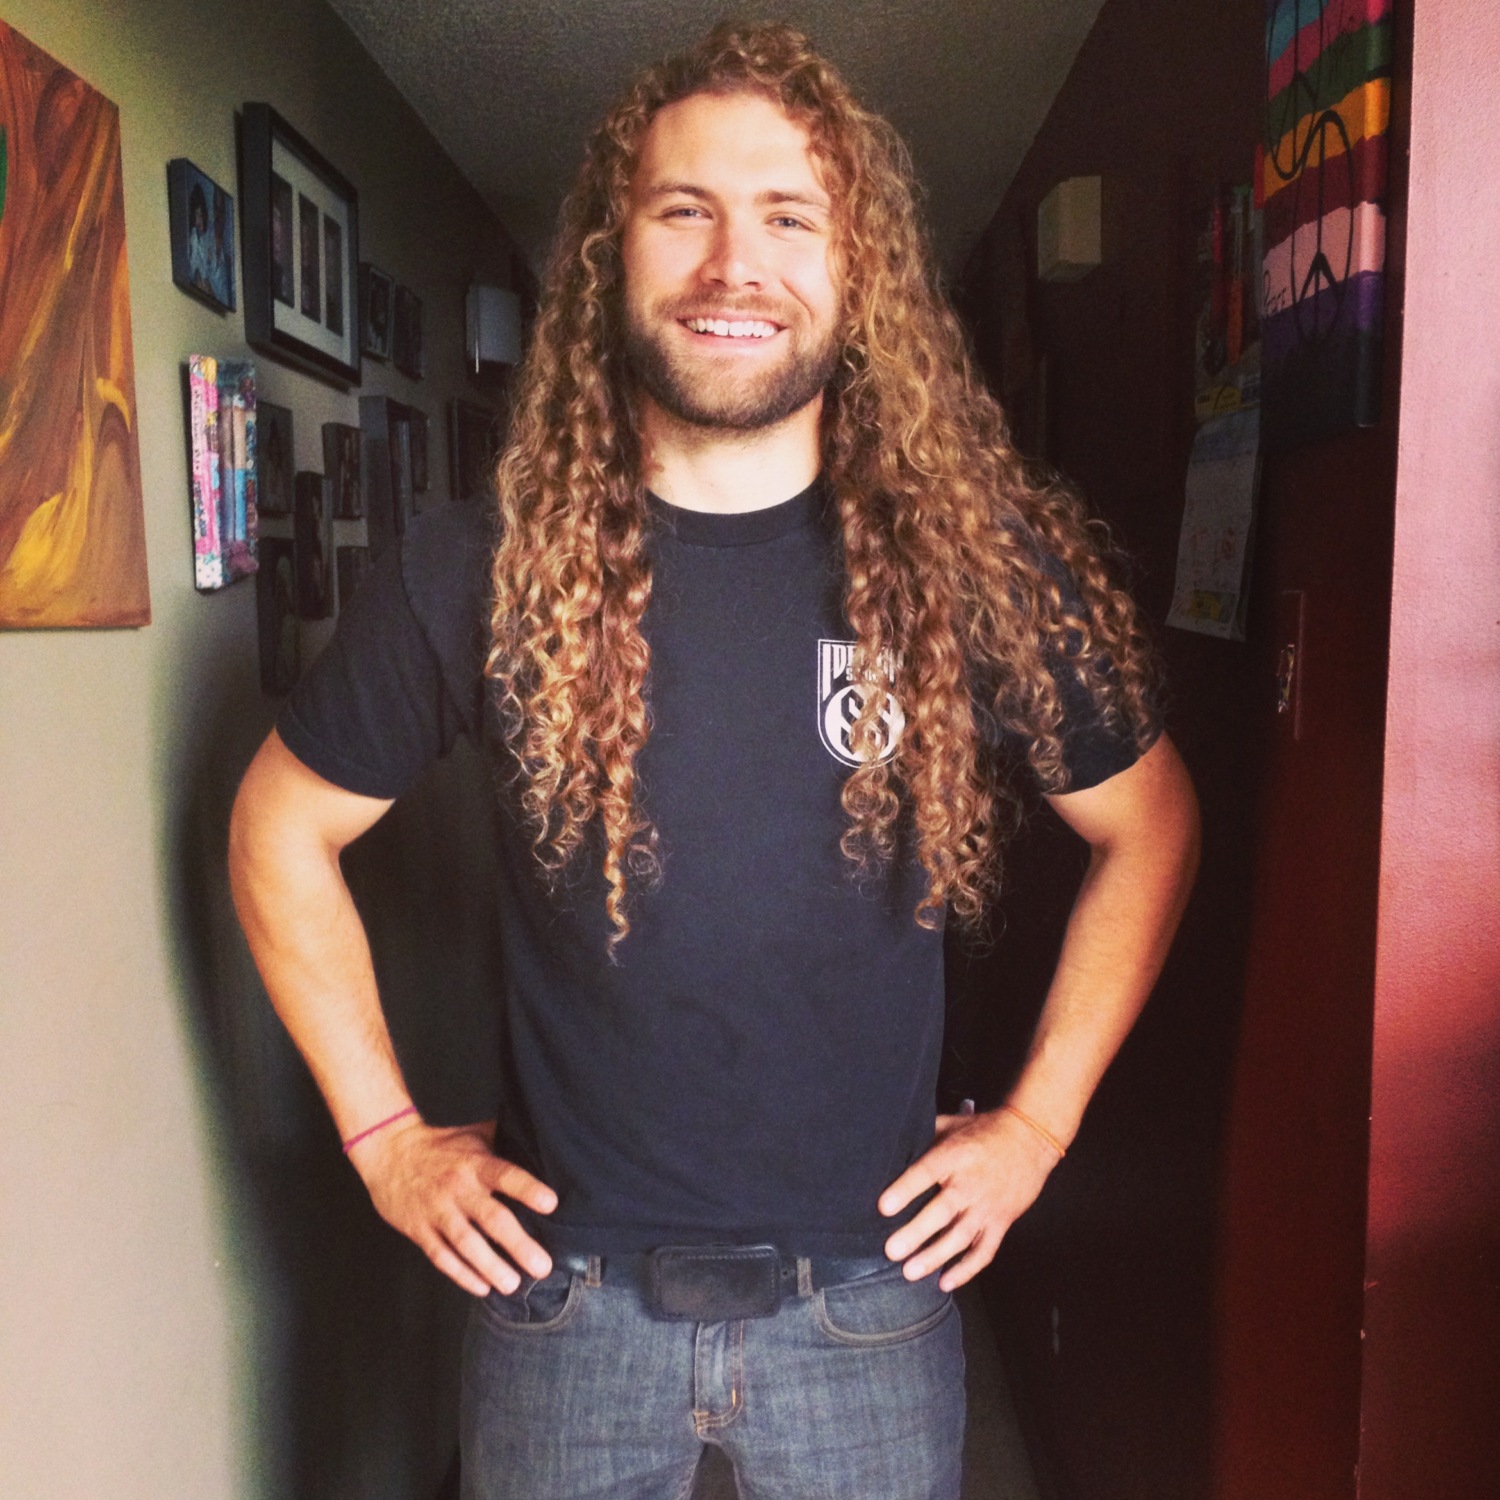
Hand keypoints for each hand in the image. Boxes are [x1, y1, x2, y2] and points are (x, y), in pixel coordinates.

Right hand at [348, 1117, 556, 1296]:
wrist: (389, 1150)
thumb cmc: (441, 1143)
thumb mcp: (473, 1134)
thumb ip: (503, 1143)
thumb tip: (541, 1145)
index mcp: (476, 1164)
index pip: (507, 1176)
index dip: (528, 1189)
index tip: (551, 1204)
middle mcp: (459, 1189)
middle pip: (492, 1218)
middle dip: (518, 1244)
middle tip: (542, 1267)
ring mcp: (438, 1211)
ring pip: (467, 1244)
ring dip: (491, 1267)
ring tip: (513, 1285)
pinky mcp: (419, 1229)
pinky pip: (442, 1256)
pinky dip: (461, 1274)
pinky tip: (482, 1287)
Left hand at [878, 1109, 1062, 1290]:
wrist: (1030, 1139)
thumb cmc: (983, 1131)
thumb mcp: (952, 1124)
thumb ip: (924, 1136)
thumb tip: (890, 1145)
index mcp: (955, 1155)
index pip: (927, 1173)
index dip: (905, 1190)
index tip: (883, 1207)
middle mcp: (970, 1183)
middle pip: (942, 1211)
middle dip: (916, 1233)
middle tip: (891, 1251)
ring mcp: (987, 1206)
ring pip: (961, 1237)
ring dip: (935, 1257)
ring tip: (909, 1272)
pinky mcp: (1001, 1223)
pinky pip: (985, 1251)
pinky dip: (967, 1270)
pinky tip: (945, 1283)